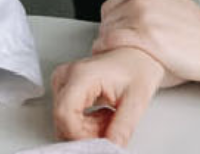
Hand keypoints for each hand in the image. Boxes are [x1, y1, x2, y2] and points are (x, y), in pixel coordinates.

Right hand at [51, 47, 168, 145]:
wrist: (136, 55)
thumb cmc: (136, 68)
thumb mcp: (136, 100)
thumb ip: (123, 127)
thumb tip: (112, 147)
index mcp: (82, 75)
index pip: (65, 114)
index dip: (80, 135)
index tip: (99, 141)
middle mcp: (67, 76)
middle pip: (63, 120)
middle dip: (87, 134)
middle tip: (110, 128)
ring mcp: (63, 82)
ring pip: (64, 122)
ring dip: (87, 130)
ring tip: (109, 118)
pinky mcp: (64, 89)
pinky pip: (67, 117)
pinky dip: (85, 124)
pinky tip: (101, 116)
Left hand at [93, 0, 199, 82]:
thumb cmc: (196, 29)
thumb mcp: (170, 0)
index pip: (110, 4)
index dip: (110, 22)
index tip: (114, 34)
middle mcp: (142, 0)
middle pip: (106, 17)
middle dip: (107, 33)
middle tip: (114, 49)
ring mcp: (143, 17)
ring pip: (106, 29)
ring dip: (105, 44)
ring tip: (113, 55)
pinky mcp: (145, 37)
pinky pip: (111, 41)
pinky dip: (107, 50)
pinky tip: (113, 57)